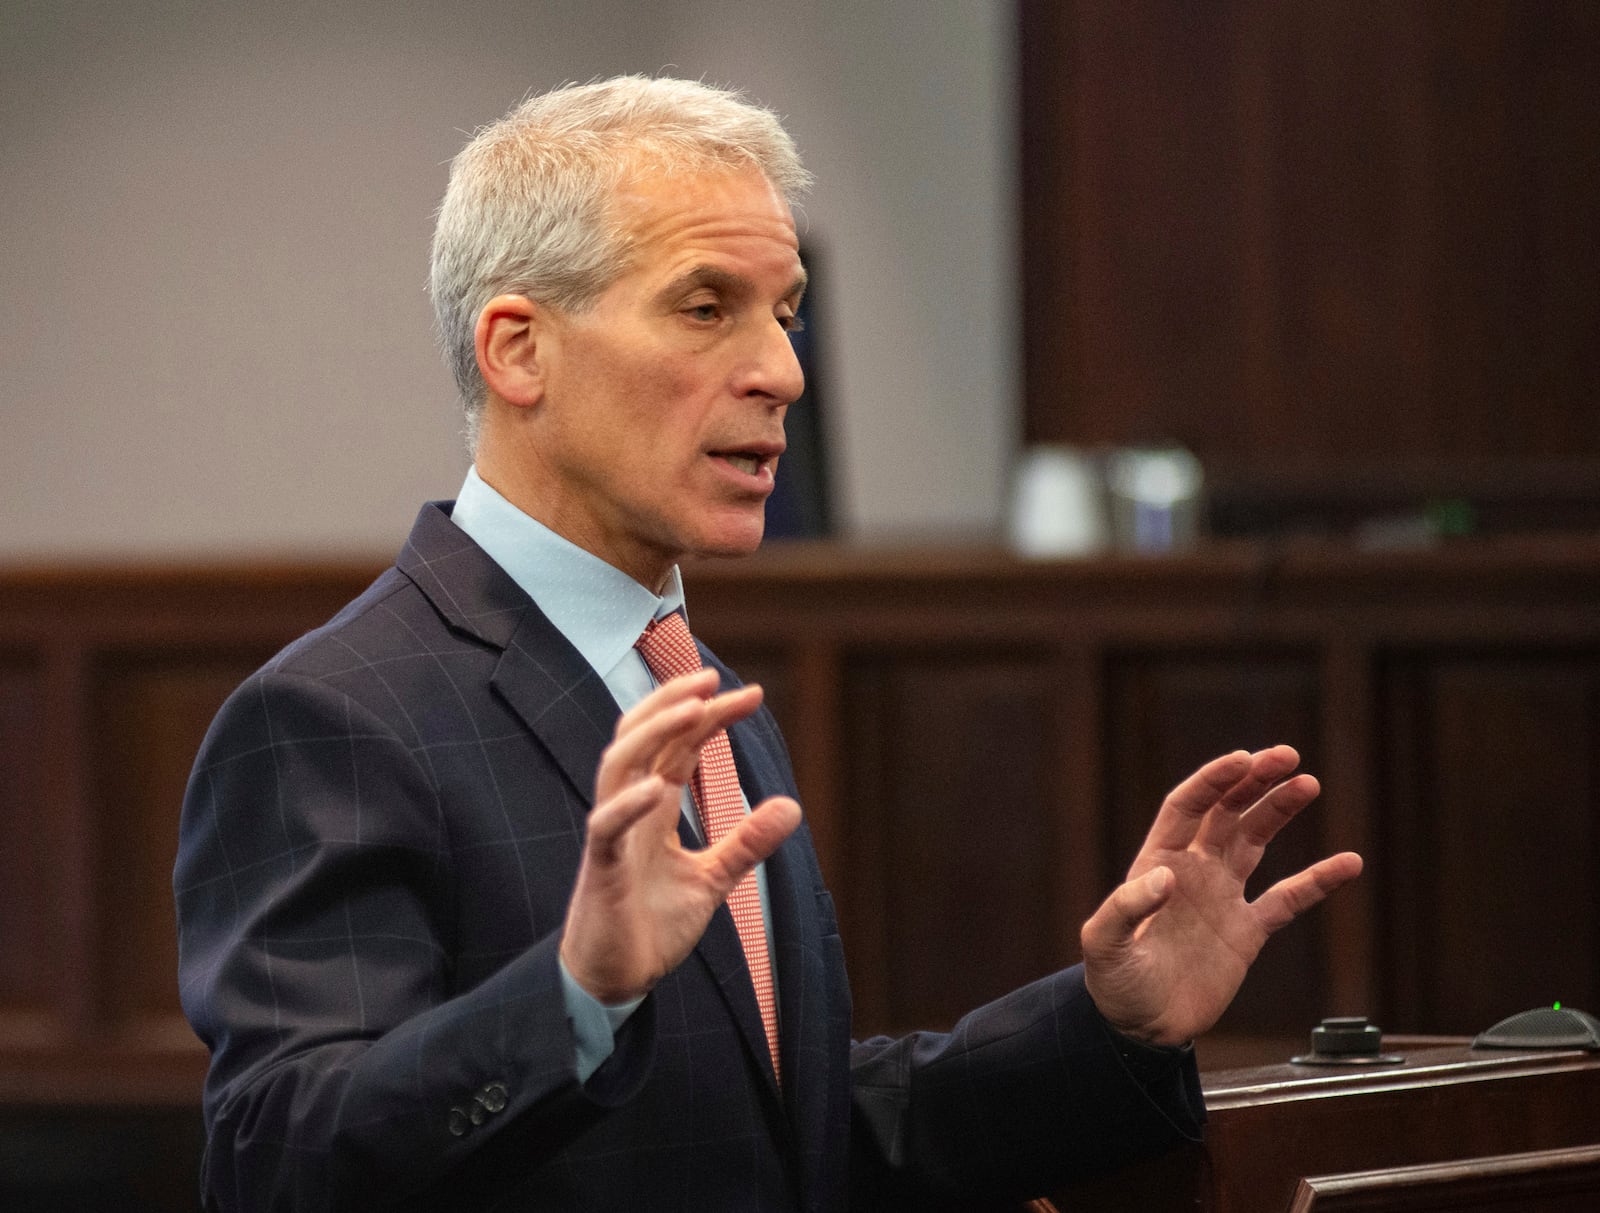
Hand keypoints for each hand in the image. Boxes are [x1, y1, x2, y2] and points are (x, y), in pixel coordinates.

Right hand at [560, 668, 801, 1003]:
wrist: (616, 981)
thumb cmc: (651, 926)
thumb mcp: (711, 880)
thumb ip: (746, 843)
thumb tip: (793, 806)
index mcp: (653, 807)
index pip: (678, 745)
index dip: (709, 715)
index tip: (752, 694)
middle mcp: (628, 809)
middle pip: (642, 735)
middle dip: (675, 702)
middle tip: (716, 679)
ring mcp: (611, 835)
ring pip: (618, 763)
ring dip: (653, 731)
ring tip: (693, 708)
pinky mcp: (600, 869)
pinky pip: (606, 826)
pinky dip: (628, 804)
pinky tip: (657, 785)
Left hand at [1080, 746, 1361, 1045]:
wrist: (1140, 1027)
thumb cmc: (1113, 982)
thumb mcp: (1104, 944)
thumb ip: (1126, 907)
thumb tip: (1166, 876)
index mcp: (1159, 862)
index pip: (1188, 807)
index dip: (1213, 780)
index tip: (1242, 759)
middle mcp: (1194, 869)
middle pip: (1227, 812)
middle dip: (1254, 781)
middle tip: (1287, 756)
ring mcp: (1223, 896)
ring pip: (1257, 841)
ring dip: (1279, 810)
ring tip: (1308, 783)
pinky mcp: (1247, 931)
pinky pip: (1288, 899)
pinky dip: (1317, 881)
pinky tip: (1348, 863)